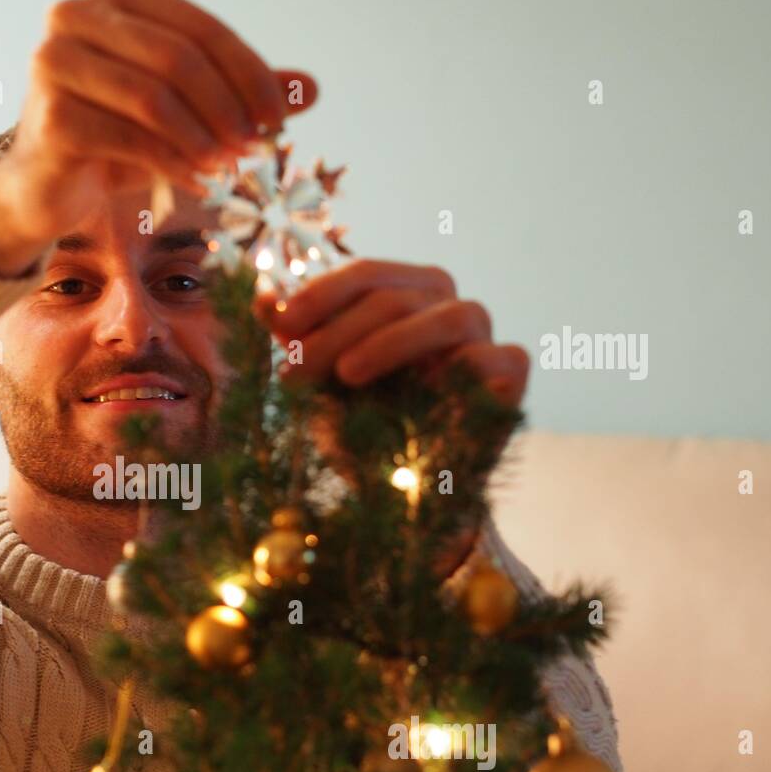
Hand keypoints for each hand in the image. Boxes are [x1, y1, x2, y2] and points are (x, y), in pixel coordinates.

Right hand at [0, 0, 318, 275]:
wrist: (46, 187)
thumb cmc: (116, 139)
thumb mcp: (183, 112)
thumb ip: (237, 94)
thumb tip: (311, 90)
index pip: (197, 26)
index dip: (248, 70)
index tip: (281, 116)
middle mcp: (75, 15)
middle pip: (177, 58)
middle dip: (228, 106)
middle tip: (258, 146)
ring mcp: (55, 62)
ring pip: (154, 97)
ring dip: (204, 137)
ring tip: (230, 167)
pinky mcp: (51, 116)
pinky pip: (130, 137)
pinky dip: (173, 162)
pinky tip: (198, 181)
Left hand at [257, 260, 530, 577]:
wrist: (403, 497)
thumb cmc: (362, 429)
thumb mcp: (319, 383)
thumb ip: (296, 340)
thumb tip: (259, 298)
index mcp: (405, 294)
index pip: (367, 274)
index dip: (322, 293)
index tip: (280, 323)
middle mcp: (448, 306)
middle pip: (395, 296)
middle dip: (339, 330)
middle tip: (296, 369)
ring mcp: (484, 336)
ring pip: (446, 317)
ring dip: (389, 342)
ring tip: (346, 375)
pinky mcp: (512, 371)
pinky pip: (488, 357)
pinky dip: (452, 369)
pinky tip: (419, 391)